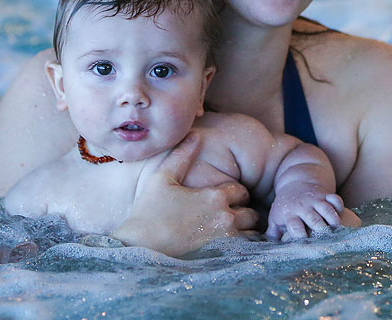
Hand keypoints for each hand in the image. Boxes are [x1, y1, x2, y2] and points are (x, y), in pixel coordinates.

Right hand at [110, 133, 258, 256]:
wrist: (140, 248)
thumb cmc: (148, 213)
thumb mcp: (162, 179)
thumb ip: (181, 156)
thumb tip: (194, 135)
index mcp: (214, 196)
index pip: (242, 191)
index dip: (237, 194)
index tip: (228, 199)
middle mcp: (225, 217)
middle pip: (251, 213)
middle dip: (244, 213)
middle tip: (232, 216)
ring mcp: (225, 240)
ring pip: (251, 233)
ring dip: (245, 231)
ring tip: (232, 233)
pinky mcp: (221, 257)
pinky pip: (245, 250)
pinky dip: (243, 247)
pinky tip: (230, 247)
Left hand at [265, 184, 344, 240]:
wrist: (295, 182)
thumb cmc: (285, 206)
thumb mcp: (276, 217)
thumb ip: (273, 234)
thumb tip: (266, 251)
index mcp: (290, 215)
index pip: (295, 227)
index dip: (301, 236)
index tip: (306, 244)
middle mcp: (303, 207)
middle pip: (314, 220)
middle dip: (320, 230)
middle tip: (326, 240)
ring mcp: (315, 200)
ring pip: (327, 209)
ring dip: (333, 220)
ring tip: (337, 230)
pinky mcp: (325, 194)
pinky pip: (335, 198)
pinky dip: (339, 205)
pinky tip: (341, 214)